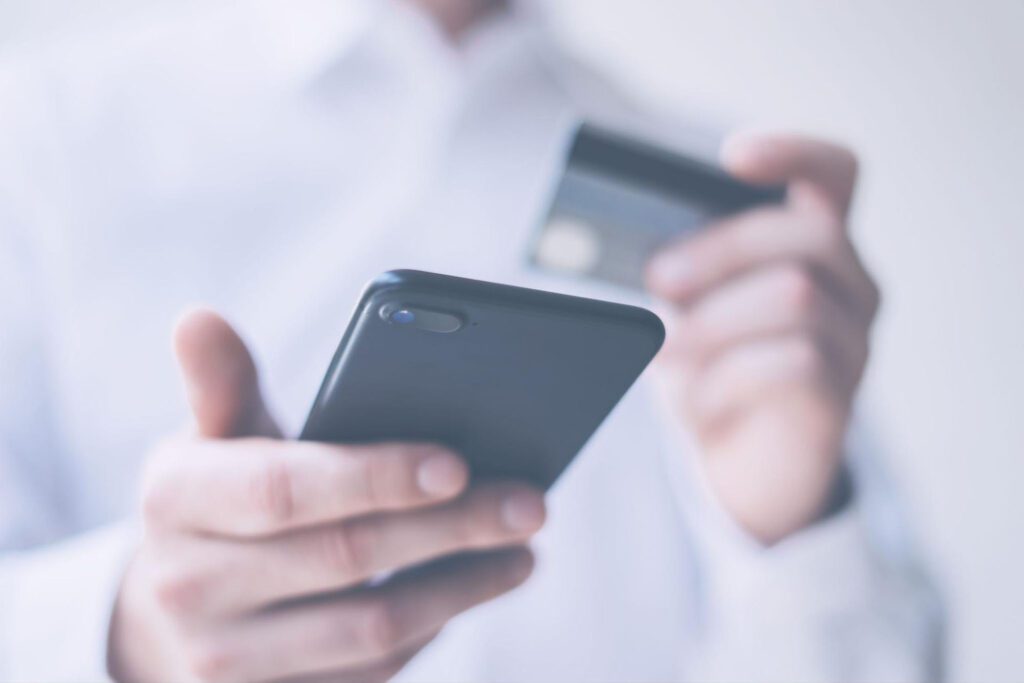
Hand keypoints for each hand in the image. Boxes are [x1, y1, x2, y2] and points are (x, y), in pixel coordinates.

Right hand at [108, 310, 544, 682]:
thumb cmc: (219, 499)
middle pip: (346, 557)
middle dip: (452, 527)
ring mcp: (229, 661)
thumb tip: (199, 317)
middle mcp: (189, 586)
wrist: (173, 612)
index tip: (457, 462)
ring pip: (372, 628)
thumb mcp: (212, 438)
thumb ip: (222, 382)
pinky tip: (478, 584)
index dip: (375, 475)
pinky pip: (374, 668)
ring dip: (462, 586)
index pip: (285, 488)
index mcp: (176, 498)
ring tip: (523, 547)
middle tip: (531, 501)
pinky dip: (436, 625)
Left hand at [645, 134, 879, 543]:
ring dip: (715, 322)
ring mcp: (855, 341)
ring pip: (799, 297)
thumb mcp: (686, 312)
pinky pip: (797, 364)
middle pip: (810, 234)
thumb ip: (678, 274)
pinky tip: (696, 399)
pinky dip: (729, 378)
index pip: (834, 174)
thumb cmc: (710, 366)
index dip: (793, 153)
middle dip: (723, 250)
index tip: (731, 155)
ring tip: (664, 351)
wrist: (736, 461)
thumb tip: (644, 261)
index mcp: (815, 244)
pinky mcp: (841, 398)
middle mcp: (852, 285)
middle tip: (658, 280)